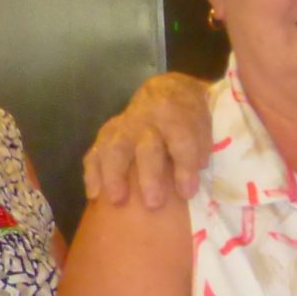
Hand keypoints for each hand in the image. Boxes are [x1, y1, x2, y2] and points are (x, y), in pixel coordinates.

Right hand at [81, 72, 214, 210]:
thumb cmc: (189, 117)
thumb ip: (200, 148)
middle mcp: (147, 120)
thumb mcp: (203, 125)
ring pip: (115, 149)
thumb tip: (193, 176)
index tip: (187, 193)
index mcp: (175, 115)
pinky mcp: (107, 135)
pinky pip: (95, 152)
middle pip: (147, 148)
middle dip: (150, 176)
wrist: (167, 92)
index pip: (181, 141)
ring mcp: (123, 127)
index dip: (185, 167)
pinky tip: (93, 195)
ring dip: (114, 175)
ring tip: (116, 200)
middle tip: (153, 203)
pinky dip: (93, 173)